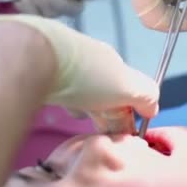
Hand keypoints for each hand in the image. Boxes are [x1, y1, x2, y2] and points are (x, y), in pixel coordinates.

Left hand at [0, 14, 159, 118]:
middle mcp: (89, 56)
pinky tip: (58, 107)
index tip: (122, 131)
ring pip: (79, 87)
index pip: (126, 86)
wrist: (34, 55)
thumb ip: (145, 95)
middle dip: (104, 109)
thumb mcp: (126, 86)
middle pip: (102, 87)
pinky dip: (62, 98)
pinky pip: (56, 86)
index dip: (128, 109)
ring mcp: (63, 59)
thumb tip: (153, 108)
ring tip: (79, 120)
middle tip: (100, 132)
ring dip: (82, 104)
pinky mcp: (38, 65)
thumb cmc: (85, 74)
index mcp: (111, 60)